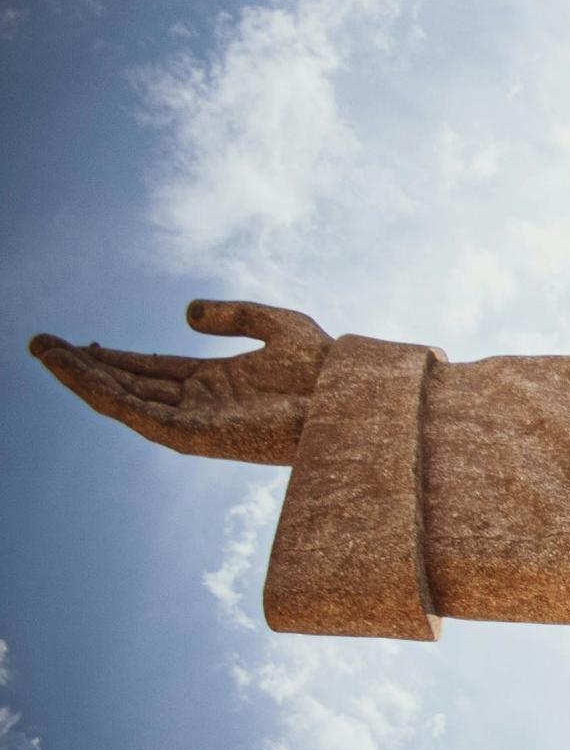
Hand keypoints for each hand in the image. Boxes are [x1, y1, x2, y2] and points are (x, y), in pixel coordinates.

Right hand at [28, 300, 331, 465]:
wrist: (350, 395)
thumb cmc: (327, 367)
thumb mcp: (278, 324)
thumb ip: (233, 315)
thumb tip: (185, 312)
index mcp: (213, 381)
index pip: (149, 369)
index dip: (113, 357)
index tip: (78, 342)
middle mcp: (198, 403)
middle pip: (128, 384)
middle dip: (83, 366)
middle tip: (40, 344)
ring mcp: (195, 420)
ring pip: (125, 400)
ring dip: (83, 378)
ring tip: (46, 353)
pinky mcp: (196, 436)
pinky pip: (141, 416)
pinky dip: (108, 396)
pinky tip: (81, 375)